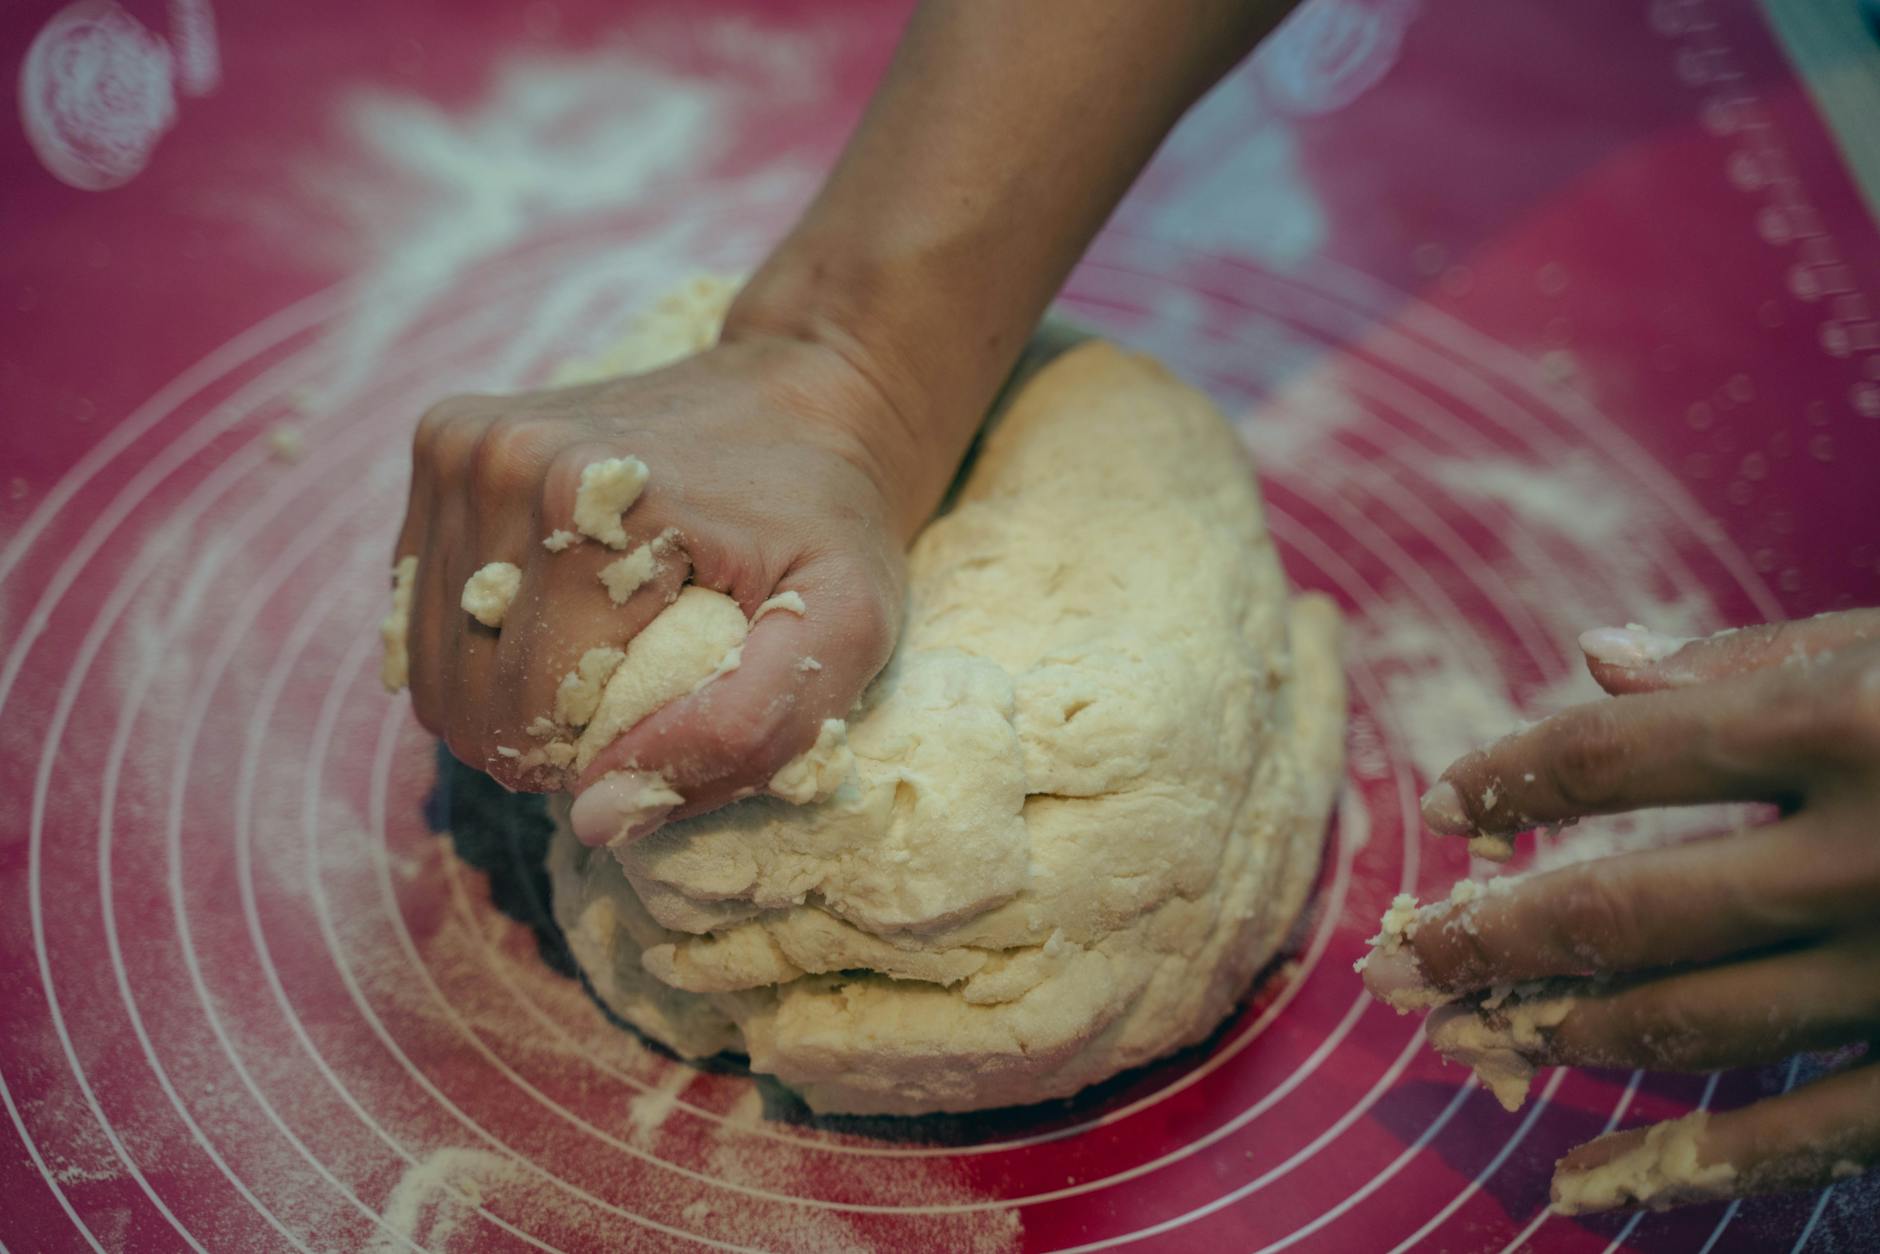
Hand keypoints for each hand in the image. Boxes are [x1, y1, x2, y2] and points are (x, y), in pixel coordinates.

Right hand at [390, 330, 912, 826]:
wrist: (809, 392)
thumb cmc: (832, 521)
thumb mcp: (842, 632)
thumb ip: (739, 732)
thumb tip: (596, 815)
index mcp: (586, 504)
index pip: (532, 722)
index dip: (600, 759)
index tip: (672, 720)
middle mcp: (498, 462)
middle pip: (467, 699)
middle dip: (548, 733)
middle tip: (639, 695)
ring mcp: (458, 447)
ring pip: (432, 665)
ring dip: (510, 689)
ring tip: (602, 651)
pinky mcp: (441, 445)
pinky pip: (421, 607)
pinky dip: (483, 637)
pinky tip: (558, 608)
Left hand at [1361, 609, 1879, 1212]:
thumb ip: (1752, 662)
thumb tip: (1594, 659)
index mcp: (1850, 720)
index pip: (1623, 752)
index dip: (1516, 777)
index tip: (1447, 803)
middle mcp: (1875, 849)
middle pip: (1631, 905)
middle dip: (1497, 936)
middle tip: (1403, 965)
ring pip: (1697, 1022)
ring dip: (1564, 1037)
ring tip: (1468, 1043)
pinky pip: (1807, 1134)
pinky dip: (1689, 1167)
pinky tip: (1583, 1186)